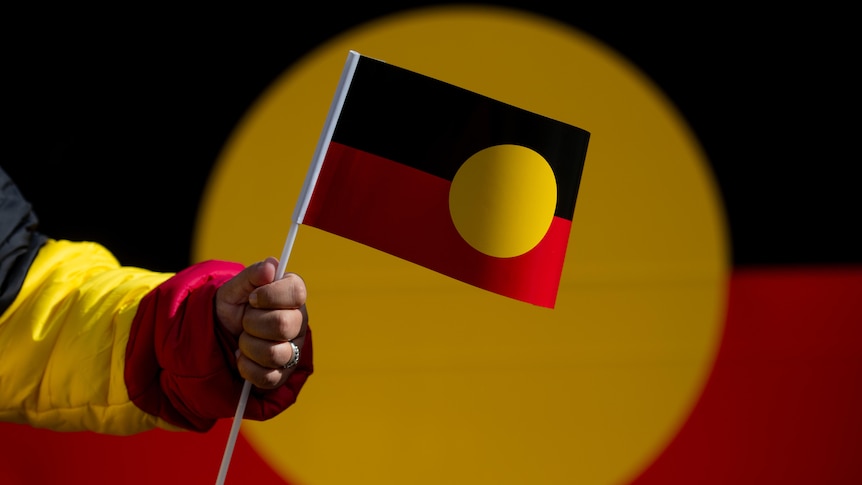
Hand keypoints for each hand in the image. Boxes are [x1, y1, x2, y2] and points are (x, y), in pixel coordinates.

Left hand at [215, 257, 307, 388]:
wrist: (219, 336)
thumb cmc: (232, 308)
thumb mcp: (234, 289)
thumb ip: (252, 275)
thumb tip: (271, 265)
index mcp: (293, 295)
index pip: (296, 292)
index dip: (269, 296)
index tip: (252, 299)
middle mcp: (299, 321)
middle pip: (283, 325)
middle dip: (252, 323)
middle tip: (245, 321)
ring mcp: (294, 349)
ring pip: (275, 353)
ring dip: (248, 346)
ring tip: (242, 340)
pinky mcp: (283, 374)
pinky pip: (268, 377)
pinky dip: (246, 368)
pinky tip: (242, 358)